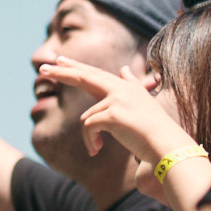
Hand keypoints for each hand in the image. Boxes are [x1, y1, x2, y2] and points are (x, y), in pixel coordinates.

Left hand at [37, 56, 184, 165]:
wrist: (168, 146)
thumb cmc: (155, 131)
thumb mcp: (142, 104)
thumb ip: (131, 85)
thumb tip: (124, 68)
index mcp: (125, 87)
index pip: (94, 74)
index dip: (76, 67)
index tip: (59, 60)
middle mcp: (120, 89)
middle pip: (84, 77)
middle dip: (61, 73)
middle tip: (42, 69)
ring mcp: (116, 99)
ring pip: (86, 118)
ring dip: (89, 137)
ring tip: (96, 149)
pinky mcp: (112, 114)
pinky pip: (89, 127)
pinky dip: (90, 141)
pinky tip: (96, 151)